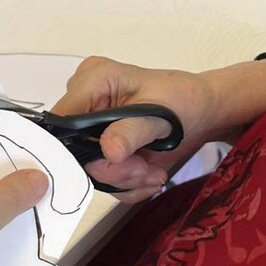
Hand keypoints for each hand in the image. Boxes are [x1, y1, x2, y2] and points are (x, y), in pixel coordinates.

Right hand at [52, 55, 265, 204]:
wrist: (202, 112)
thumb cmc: (184, 100)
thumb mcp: (161, 112)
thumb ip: (132, 132)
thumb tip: (108, 151)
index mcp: (93, 80)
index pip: (62, 120)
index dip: (81, 149)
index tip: (119, 161)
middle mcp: (85, 103)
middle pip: (76, 151)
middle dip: (114, 169)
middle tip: (145, 168)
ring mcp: (91, 128)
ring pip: (91, 171)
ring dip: (125, 180)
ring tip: (153, 172)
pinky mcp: (100, 149)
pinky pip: (104, 179)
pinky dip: (128, 185)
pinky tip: (150, 175)